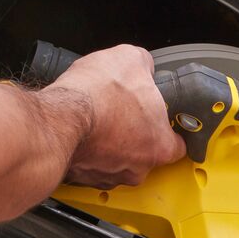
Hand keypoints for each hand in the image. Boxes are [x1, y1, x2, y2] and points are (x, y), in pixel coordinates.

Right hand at [50, 44, 185, 187]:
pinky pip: (88, 165)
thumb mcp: (132, 59)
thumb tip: (141, 67)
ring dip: (108, 144)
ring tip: (98, 119)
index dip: (167, 129)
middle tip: (122, 113)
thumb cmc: (99, 94)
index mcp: (160, 146)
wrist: (61, 114)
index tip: (159, 119)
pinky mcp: (80, 178)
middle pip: (143, 155)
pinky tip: (82, 130)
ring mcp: (107, 176)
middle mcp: (137, 169)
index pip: (177, 146)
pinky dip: (85, 150)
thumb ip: (145, 68)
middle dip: (133, 135)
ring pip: (114, 161)